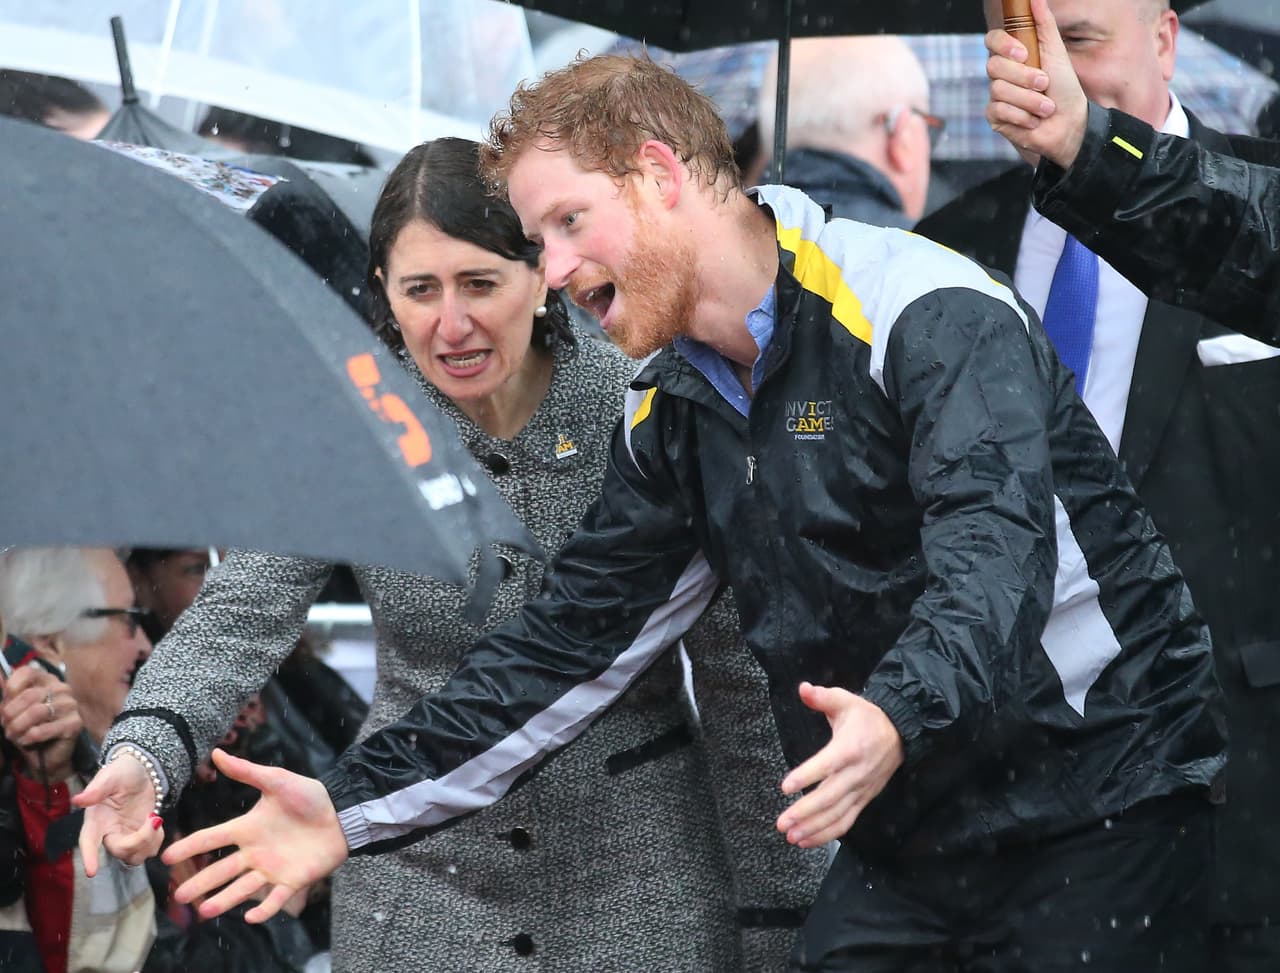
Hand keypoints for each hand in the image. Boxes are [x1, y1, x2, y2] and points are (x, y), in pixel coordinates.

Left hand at [1, 664, 81, 781]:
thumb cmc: (28, 729)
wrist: (45, 757)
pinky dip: (28, 738)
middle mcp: (62, 689)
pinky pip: (41, 730)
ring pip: (36, 712)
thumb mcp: (12, 710)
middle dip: (10, 714)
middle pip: (29, 695)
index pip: (27, 672)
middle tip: (6, 726)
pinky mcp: (74, 724)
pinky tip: (27, 741)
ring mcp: (71, 705)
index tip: (6, 703)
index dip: (11, 688)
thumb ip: (7, 694)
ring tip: (15, 735)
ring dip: (18, 727)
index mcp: (47, 680)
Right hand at [74, 752, 163, 875]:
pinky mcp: (139, 837)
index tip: (91, 872)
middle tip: (153, 818)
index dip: (89, 857)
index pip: (88, 841)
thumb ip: (97, 790)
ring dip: (149, 842)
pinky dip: (156, 840)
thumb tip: (77, 800)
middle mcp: (108, 832)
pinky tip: (157, 822)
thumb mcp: (111, 776)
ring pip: (134, 856)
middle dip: (138, 840)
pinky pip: (148, 851)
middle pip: (119, 851)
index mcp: (96, 819)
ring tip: (154, 819)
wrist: (143, 770)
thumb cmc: (123, 771)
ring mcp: (124, 836)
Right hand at [163, 748, 348, 923]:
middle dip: (200, 883)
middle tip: (179, 896)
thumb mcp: (277, 780)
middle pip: (221, 870)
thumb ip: (247, 771)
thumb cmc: (310, 796)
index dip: (190, 847)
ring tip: (205, 911)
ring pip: (243, 888)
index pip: (212, 839)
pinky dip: (264, 909)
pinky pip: (275, 899)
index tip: (166, 858)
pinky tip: (250, 917)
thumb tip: (217, 753)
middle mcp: (255, 852)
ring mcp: (273, 868)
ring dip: (225, 900)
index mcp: (248, 828)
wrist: (343, 812)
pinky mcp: (293, 880)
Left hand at [775, 683, 903, 847]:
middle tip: (782, 823)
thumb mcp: (846, 700)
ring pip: (838, 814)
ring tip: (791, 836)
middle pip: (830, 797)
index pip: (827, 764)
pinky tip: (807, 840)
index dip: (807, 776)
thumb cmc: (867, 717)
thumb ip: (823, 697)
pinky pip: (846, 821)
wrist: (900, 733)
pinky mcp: (864, 800)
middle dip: (805, 812)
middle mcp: (857, 773)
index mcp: (850, 747)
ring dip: (814, 828)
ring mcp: (861, 790)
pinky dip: (827, 834)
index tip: (785, 786)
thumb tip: (804, 689)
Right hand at [985, 0, 1088, 167]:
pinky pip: (999, 110)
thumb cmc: (1064, 89)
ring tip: (1045, 108)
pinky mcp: (995, 117)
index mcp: (1014, 56)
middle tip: (1044, 84)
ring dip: (1029, 100)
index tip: (1023, 53)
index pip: (993, 40)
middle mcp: (1002, 74)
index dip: (1004, 45)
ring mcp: (996, 96)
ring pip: (999, 90)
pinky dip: (1022, 116)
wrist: (1069, 123)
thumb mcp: (1057, 53)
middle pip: (994, 66)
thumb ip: (1044, 25)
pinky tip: (1033, 120)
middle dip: (1024, 77)